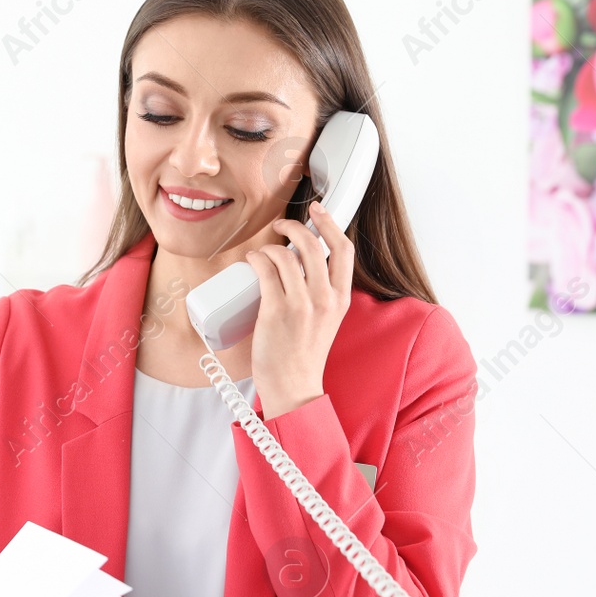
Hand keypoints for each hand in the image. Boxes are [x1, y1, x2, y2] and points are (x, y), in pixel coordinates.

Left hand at [243, 202, 353, 418]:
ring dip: (270, 246)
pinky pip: (265, 270)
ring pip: (286, 254)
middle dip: (294, 226)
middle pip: (312, 244)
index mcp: (340, 299)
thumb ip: (322, 293)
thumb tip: (301, 263)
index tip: (317, 210)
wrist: (293, 386)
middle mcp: (324, 299)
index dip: (330, 223)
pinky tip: (251, 260)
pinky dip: (256, 258)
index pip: (344, 250)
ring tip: (262, 253)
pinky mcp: (276, 311)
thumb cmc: (304, 354)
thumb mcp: (326, 319)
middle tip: (280, 227)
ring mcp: (301, 305)